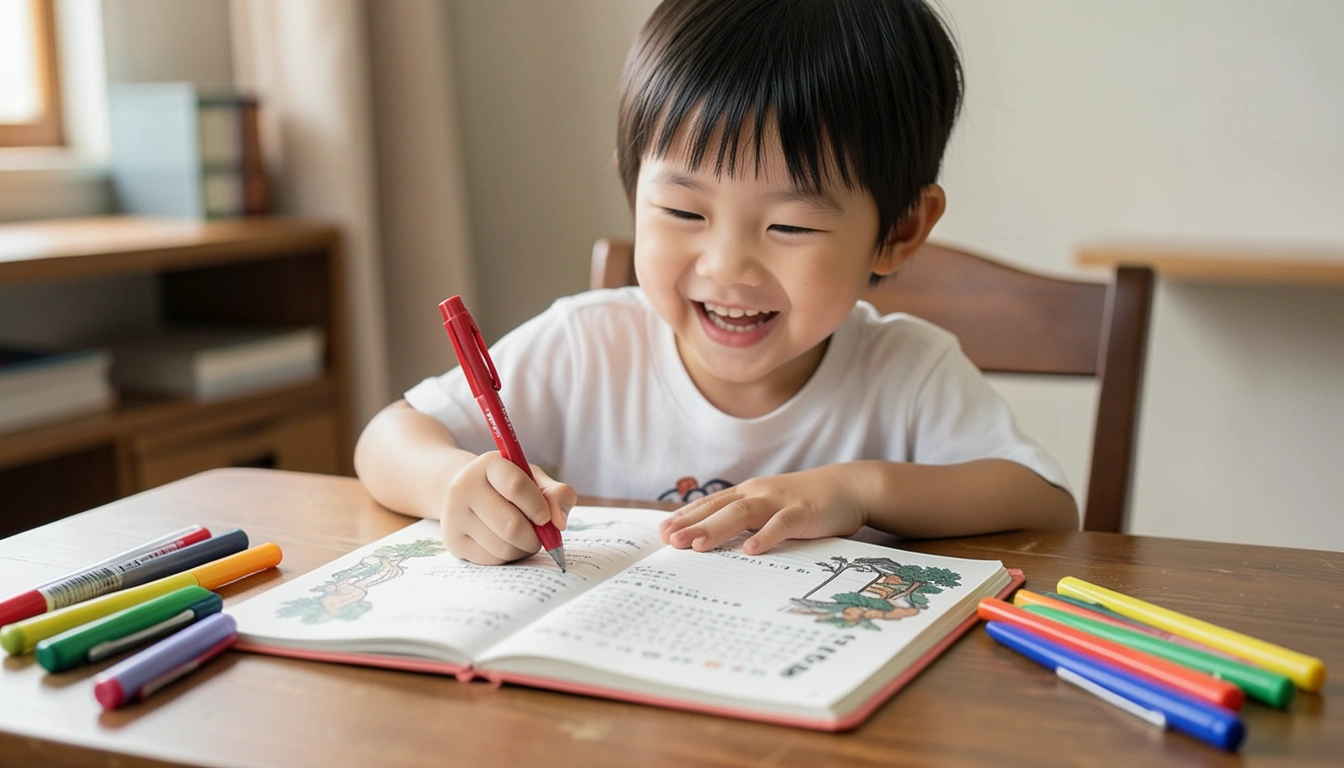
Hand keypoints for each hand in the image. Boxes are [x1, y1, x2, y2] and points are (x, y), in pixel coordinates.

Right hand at [441, 451, 574, 564]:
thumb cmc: (508, 485)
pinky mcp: (453, 542)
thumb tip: (559, 522)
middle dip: (535, 537)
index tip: (546, 518)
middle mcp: (464, 487)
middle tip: (541, 535)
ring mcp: (454, 516)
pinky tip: (508, 544)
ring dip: (524, 549)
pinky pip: (493, 560)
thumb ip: (555, 494)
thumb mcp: (534, 480)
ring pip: (503, 547)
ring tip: (525, 538)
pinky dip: (509, 557)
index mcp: (489, 464)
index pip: (516, 486)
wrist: (467, 494)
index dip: (538, 506)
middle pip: (511, 525)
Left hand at [658, 465, 866, 554]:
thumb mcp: (772, 509)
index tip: (662, 531)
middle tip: (667, 541)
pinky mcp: (804, 512)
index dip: (686, 516)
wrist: (849, 486)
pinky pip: (782, 524)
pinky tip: (750, 550)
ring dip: (716, 528)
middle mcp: (760, 493)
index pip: (711, 503)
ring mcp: (781, 501)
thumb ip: (749, 522)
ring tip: (695, 546)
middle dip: (692, 524)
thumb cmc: (806, 503)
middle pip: (719, 508)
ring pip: (742, 513)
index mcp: (749, 493)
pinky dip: (765, 536)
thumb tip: (717, 543)